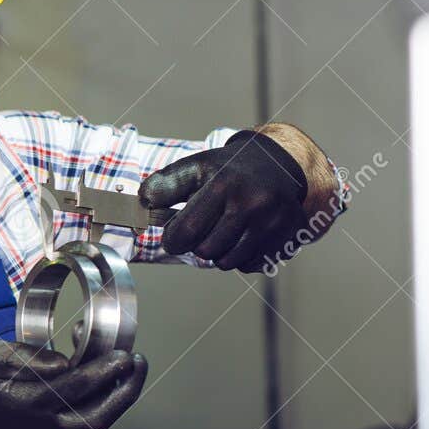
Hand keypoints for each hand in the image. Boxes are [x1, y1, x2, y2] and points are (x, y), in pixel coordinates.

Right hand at [0, 340, 148, 428]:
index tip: (125, 354)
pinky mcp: (48, 423)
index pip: (77, 388)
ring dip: (117, 394)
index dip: (105, 371)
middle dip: (126, 392)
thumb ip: (27, 360)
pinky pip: (82, 412)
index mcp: (28, 403)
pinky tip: (97, 366)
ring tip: (129, 364)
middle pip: (98, 417)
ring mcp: (47, 426)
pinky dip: (98, 392)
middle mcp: (44, 421)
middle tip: (140, 363)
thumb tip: (64, 362)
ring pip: (94, 418)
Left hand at [138, 130, 306, 271]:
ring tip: (224, 229)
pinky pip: (250, 265)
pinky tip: (245, 234)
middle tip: (204, 227)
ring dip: (218, 252)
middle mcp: (251, 204)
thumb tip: (142, 201)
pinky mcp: (285, 236)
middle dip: (197, 244)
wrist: (279, 163)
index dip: (172, 239)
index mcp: (223, 185)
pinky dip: (241, 256)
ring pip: (227, 262)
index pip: (186, 232)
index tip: (173, 235)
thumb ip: (165, 184)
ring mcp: (272, 222)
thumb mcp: (196, 166)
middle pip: (206, 251)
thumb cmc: (230, 168)